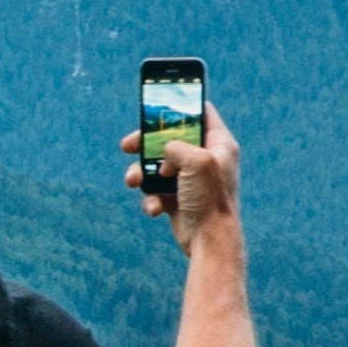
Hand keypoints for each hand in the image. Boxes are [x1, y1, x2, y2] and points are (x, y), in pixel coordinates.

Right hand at [128, 104, 241, 247]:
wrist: (209, 242)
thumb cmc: (209, 199)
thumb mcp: (196, 160)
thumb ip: (176, 145)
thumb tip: (164, 155)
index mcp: (220, 144)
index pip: (201, 112)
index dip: (180, 106)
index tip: (157, 104)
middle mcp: (206, 159)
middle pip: (170, 139)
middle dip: (146, 143)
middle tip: (127, 145)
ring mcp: (192, 180)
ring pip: (157, 167)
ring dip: (141, 174)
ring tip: (132, 181)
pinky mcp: (179, 199)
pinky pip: (156, 192)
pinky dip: (151, 199)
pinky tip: (155, 209)